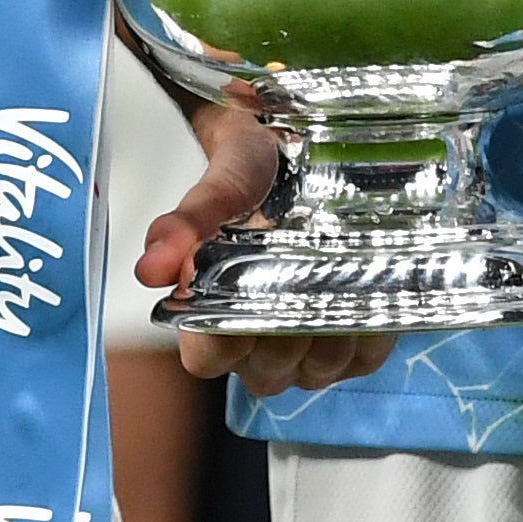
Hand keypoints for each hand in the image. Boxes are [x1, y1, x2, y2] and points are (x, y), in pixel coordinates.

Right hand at [144, 98, 394, 395]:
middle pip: (268, 371)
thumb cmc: (249, 174)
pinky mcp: (352, 346)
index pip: (207, 358)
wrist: (296, 150)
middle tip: (305, 280)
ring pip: (317, 369)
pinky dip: (372, 330)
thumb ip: (184, 225)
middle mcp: (256, 347)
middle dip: (286, 331)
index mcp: (210, 319)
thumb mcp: (217, 189)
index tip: (245, 293)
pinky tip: (374, 290)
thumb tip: (149, 268)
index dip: (224, 337)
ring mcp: (305, 352)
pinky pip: (363, 358)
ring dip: (332, 331)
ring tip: (342, 279)